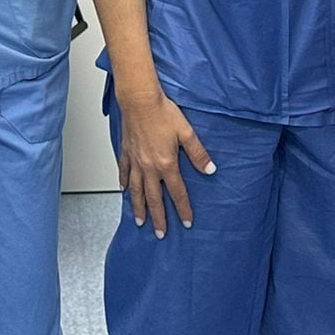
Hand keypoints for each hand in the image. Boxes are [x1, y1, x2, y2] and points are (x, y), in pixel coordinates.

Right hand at [115, 87, 213, 237]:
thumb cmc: (162, 112)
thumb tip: (210, 169)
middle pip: (154, 199)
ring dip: (139, 208)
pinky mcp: (126, 152)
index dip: (183, 209)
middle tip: (160, 233)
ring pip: (136, 191)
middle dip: (158, 218)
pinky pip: (124, 172)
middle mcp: (148, 167)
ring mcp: (135, 161)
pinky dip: (124, 183)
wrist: (139, 100)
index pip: (177, 193)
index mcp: (166, 164)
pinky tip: (124, 190)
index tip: (187, 223)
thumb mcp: (186, 132)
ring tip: (140, 221)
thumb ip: (198, 153)